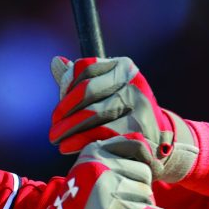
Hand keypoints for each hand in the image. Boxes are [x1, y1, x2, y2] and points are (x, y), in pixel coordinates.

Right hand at [18, 136, 165, 208]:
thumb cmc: (79, 206)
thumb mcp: (89, 173)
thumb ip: (114, 161)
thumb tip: (154, 161)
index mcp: (93, 152)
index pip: (136, 146)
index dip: (147, 160)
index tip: (146, 174)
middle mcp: (99, 165)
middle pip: (144, 172)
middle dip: (141, 190)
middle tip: (125, 203)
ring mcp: (104, 187)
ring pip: (146, 193)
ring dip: (142, 207)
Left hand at [49, 56, 198, 182]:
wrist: (156, 140)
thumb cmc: (120, 114)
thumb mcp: (103, 93)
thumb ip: (79, 80)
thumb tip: (55, 62)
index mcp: (123, 66)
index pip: (85, 69)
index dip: (66, 89)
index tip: (58, 110)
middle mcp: (134, 81)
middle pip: (87, 90)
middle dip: (64, 111)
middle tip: (53, 130)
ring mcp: (139, 104)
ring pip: (93, 112)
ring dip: (68, 129)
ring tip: (57, 141)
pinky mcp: (139, 128)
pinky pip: (102, 133)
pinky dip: (80, 140)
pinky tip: (68, 147)